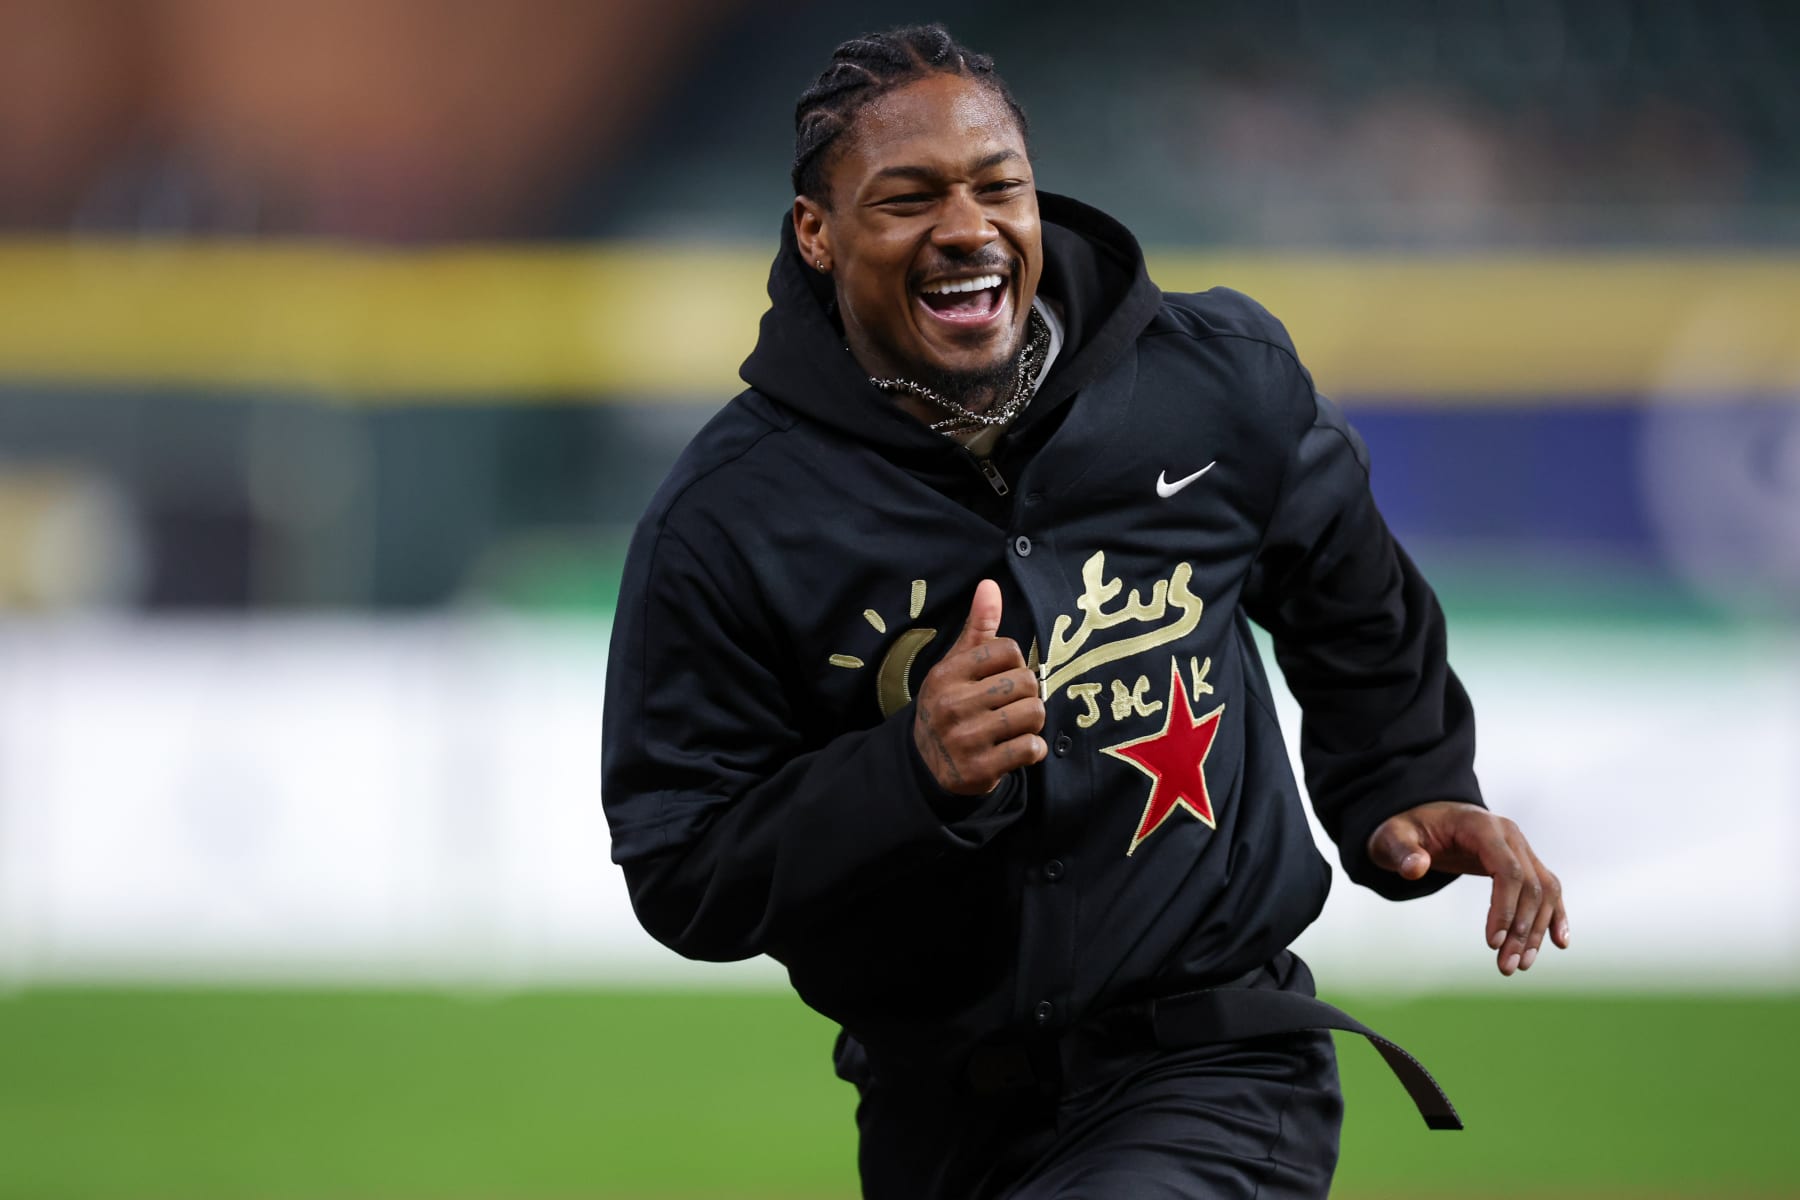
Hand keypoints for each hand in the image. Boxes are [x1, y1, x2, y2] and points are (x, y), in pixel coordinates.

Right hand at [912, 579, 1047, 794]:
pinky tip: (1017, 748)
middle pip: (1025, 682)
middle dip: (1027, 693)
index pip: (1006, 650)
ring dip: (1033, 721)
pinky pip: (1031, 748)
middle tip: (1012, 704)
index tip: (1002, 676)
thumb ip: (977, 627)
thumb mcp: (955, 665)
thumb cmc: (949, 704)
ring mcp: (965, 739)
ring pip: (1033, 713)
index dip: (1014, 663)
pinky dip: (1033, 749)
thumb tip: (990, 585)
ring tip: (1016, 725)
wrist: (926, 764)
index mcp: (946, 674)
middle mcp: (952, 705)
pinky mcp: (980, 769)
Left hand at [1368, 801, 1570, 976]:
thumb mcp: (1392, 837)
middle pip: (1530, 886)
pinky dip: (1555, 916)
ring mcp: (1520, 848)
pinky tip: (1559, 943)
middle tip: (1505, 967)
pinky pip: (1547, 889)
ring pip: (1543, 892)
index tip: (1493, 942)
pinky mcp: (1523, 862)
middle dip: (1521, 930)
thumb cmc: (1406, 829)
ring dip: (1536, 931)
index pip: (1508, 870)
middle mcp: (1510, 835)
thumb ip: (1401, 851)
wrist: (1424, 818)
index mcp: (1482, 827)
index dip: (1505, 907)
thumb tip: (1416, 869)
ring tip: (1520, 965)